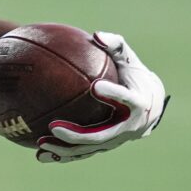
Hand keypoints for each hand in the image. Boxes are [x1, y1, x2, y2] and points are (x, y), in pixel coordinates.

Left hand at [37, 32, 167, 162]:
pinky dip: (63, 154)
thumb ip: (116, 45)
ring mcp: (117, 140)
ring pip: (90, 148)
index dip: (114, 94)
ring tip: (41, 143)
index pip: (127, 99)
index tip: (96, 87)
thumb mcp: (129, 58)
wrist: (151, 103)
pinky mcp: (106, 145)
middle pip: (103, 134)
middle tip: (54, 126)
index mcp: (138, 103)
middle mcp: (129, 127)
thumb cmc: (134, 75)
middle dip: (78, 134)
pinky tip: (40, 154)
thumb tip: (97, 35)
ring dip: (66, 149)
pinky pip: (83, 152)